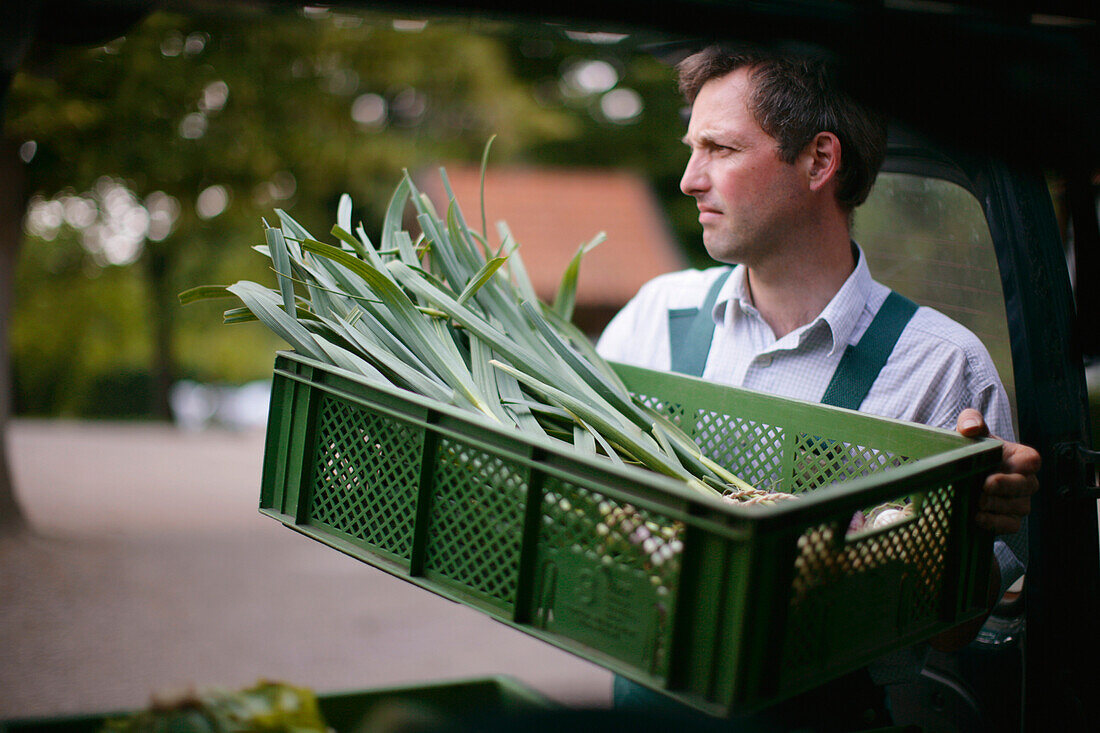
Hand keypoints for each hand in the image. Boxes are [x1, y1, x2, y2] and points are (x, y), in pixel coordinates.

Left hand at [956, 408, 1040, 533]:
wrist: (959, 475)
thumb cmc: (971, 449)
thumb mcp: (967, 430)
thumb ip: (970, 420)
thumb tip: (972, 428)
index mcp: (1019, 457)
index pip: (1033, 460)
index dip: (1025, 464)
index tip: (1011, 464)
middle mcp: (1024, 481)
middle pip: (1027, 485)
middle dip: (1007, 486)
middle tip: (985, 485)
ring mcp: (1019, 502)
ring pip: (1019, 507)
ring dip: (998, 505)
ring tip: (977, 501)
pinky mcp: (1008, 520)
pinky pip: (1010, 525)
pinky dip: (995, 523)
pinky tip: (978, 517)